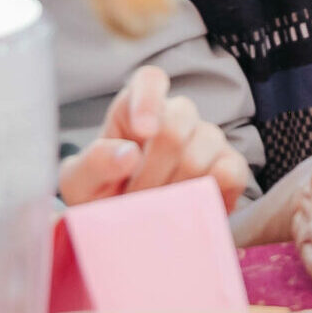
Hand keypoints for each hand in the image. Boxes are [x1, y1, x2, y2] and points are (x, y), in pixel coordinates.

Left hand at [58, 66, 251, 211]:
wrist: (126, 232)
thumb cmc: (100, 199)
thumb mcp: (79, 184)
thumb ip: (93, 164)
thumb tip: (128, 153)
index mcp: (135, 109)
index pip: (151, 80)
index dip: (150, 100)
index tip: (143, 132)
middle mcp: (177, 116)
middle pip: (176, 126)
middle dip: (150, 173)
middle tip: (133, 202)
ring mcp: (208, 139)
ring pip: (199, 154)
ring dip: (172, 193)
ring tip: (155, 212)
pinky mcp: (231, 166)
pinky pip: (229, 172)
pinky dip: (206, 195)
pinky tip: (187, 209)